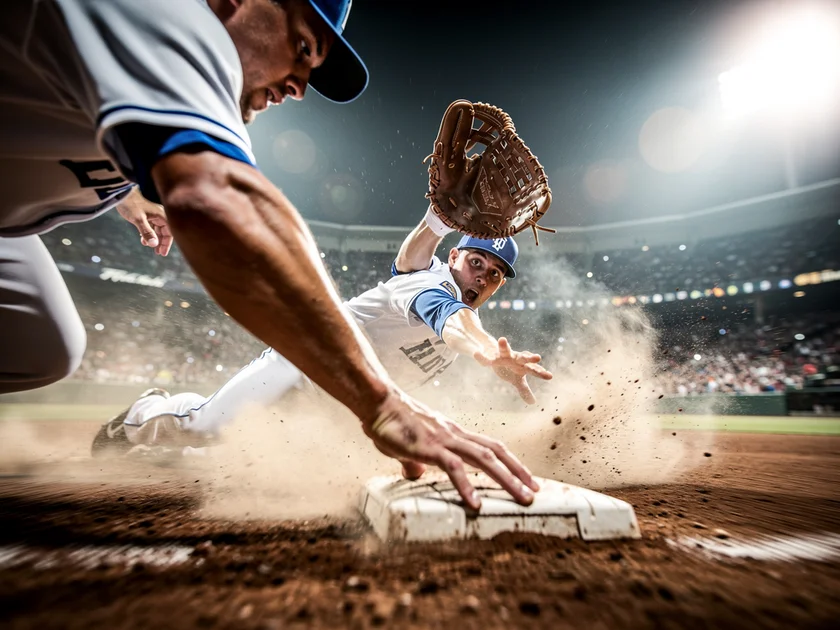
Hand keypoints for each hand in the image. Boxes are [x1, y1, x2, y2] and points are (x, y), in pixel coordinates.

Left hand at [117, 189, 173, 255]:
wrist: (121, 193)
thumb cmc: (131, 204)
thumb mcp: (138, 219)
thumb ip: (147, 232)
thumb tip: (154, 245)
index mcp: (162, 215)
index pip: (169, 232)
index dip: (166, 244)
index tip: (162, 253)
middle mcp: (160, 215)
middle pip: (165, 232)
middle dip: (161, 242)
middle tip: (158, 253)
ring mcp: (154, 215)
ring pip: (158, 229)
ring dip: (154, 239)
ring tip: (149, 246)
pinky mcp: (147, 214)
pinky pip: (152, 226)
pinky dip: (148, 233)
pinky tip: (142, 239)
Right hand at [363, 388, 539, 509]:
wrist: (378, 403)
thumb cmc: (391, 423)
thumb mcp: (408, 447)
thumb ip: (416, 461)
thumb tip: (416, 474)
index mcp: (453, 435)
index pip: (490, 447)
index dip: (511, 462)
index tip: (526, 479)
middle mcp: (455, 435)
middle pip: (495, 452)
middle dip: (518, 473)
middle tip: (535, 493)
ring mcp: (444, 440)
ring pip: (484, 459)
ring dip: (507, 479)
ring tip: (522, 499)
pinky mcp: (429, 447)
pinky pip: (453, 467)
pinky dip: (467, 486)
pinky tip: (476, 504)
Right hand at [473, 337, 552, 403]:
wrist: (495, 355)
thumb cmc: (509, 368)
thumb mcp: (516, 380)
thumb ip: (524, 390)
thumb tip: (533, 402)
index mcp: (522, 366)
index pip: (533, 370)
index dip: (540, 372)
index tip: (549, 376)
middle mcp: (514, 358)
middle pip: (523, 358)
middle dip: (530, 358)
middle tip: (538, 358)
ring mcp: (502, 355)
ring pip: (504, 349)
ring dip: (503, 345)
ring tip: (501, 339)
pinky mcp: (490, 356)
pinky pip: (485, 357)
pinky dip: (480, 356)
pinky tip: (476, 353)